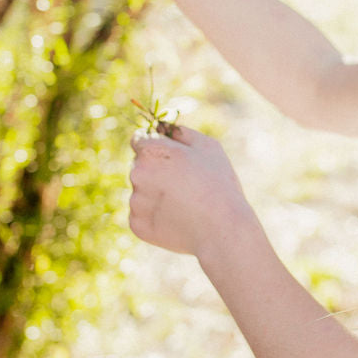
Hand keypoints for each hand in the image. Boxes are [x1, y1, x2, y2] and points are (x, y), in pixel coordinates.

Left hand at [128, 125, 250, 266]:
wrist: (221, 230)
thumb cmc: (218, 184)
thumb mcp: (208, 147)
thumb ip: (182, 132)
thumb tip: (164, 128)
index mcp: (151, 151)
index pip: (139, 140)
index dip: (155, 147)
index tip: (168, 158)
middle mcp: (136, 174)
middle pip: (139, 167)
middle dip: (156, 171)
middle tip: (184, 184)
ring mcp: (135, 201)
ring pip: (141, 192)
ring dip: (156, 195)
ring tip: (184, 204)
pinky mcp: (136, 225)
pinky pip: (142, 215)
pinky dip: (156, 216)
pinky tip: (177, 218)